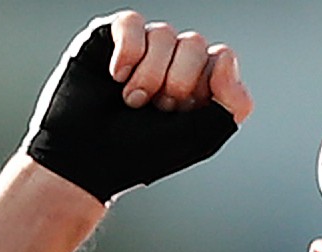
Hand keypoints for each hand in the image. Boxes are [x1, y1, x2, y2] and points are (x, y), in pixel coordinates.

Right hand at [24, 10, 253, 202]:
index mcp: (199, 83)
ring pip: (164, 33)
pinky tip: (115, 77)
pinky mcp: (109, 36)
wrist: (86, 159)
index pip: (221, 58)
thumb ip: (234, 103)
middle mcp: (173, 61)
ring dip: (149, 75)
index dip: (204, 86)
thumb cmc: (142, 154)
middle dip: (176, 82)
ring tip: (131, 102)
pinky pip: (132, 22)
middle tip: (155, 109)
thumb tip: (224, 55)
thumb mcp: (203, 138)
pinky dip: (127, 53)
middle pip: (194, 43)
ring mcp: (142, 47)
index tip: (183, 114)